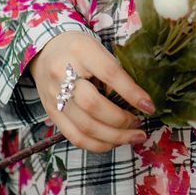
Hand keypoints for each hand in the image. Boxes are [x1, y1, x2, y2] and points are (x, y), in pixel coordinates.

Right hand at [28, 30, 154, 152]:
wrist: (45, 51)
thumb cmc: (79, 50)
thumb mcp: (99, 49)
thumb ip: (115, 72)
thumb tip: (137, 101)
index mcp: (80, 51)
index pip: (109, 74)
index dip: (132, 93)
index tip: (149, 106)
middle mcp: (62, 74)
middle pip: (93, 105)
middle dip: (121, 121)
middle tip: (139, 124)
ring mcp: (54, 96)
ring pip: (85, 127)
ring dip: (114, 137)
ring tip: (133, 137)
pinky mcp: (51, 113)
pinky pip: (75, 137)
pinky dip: (97, 145)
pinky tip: (114, 142)